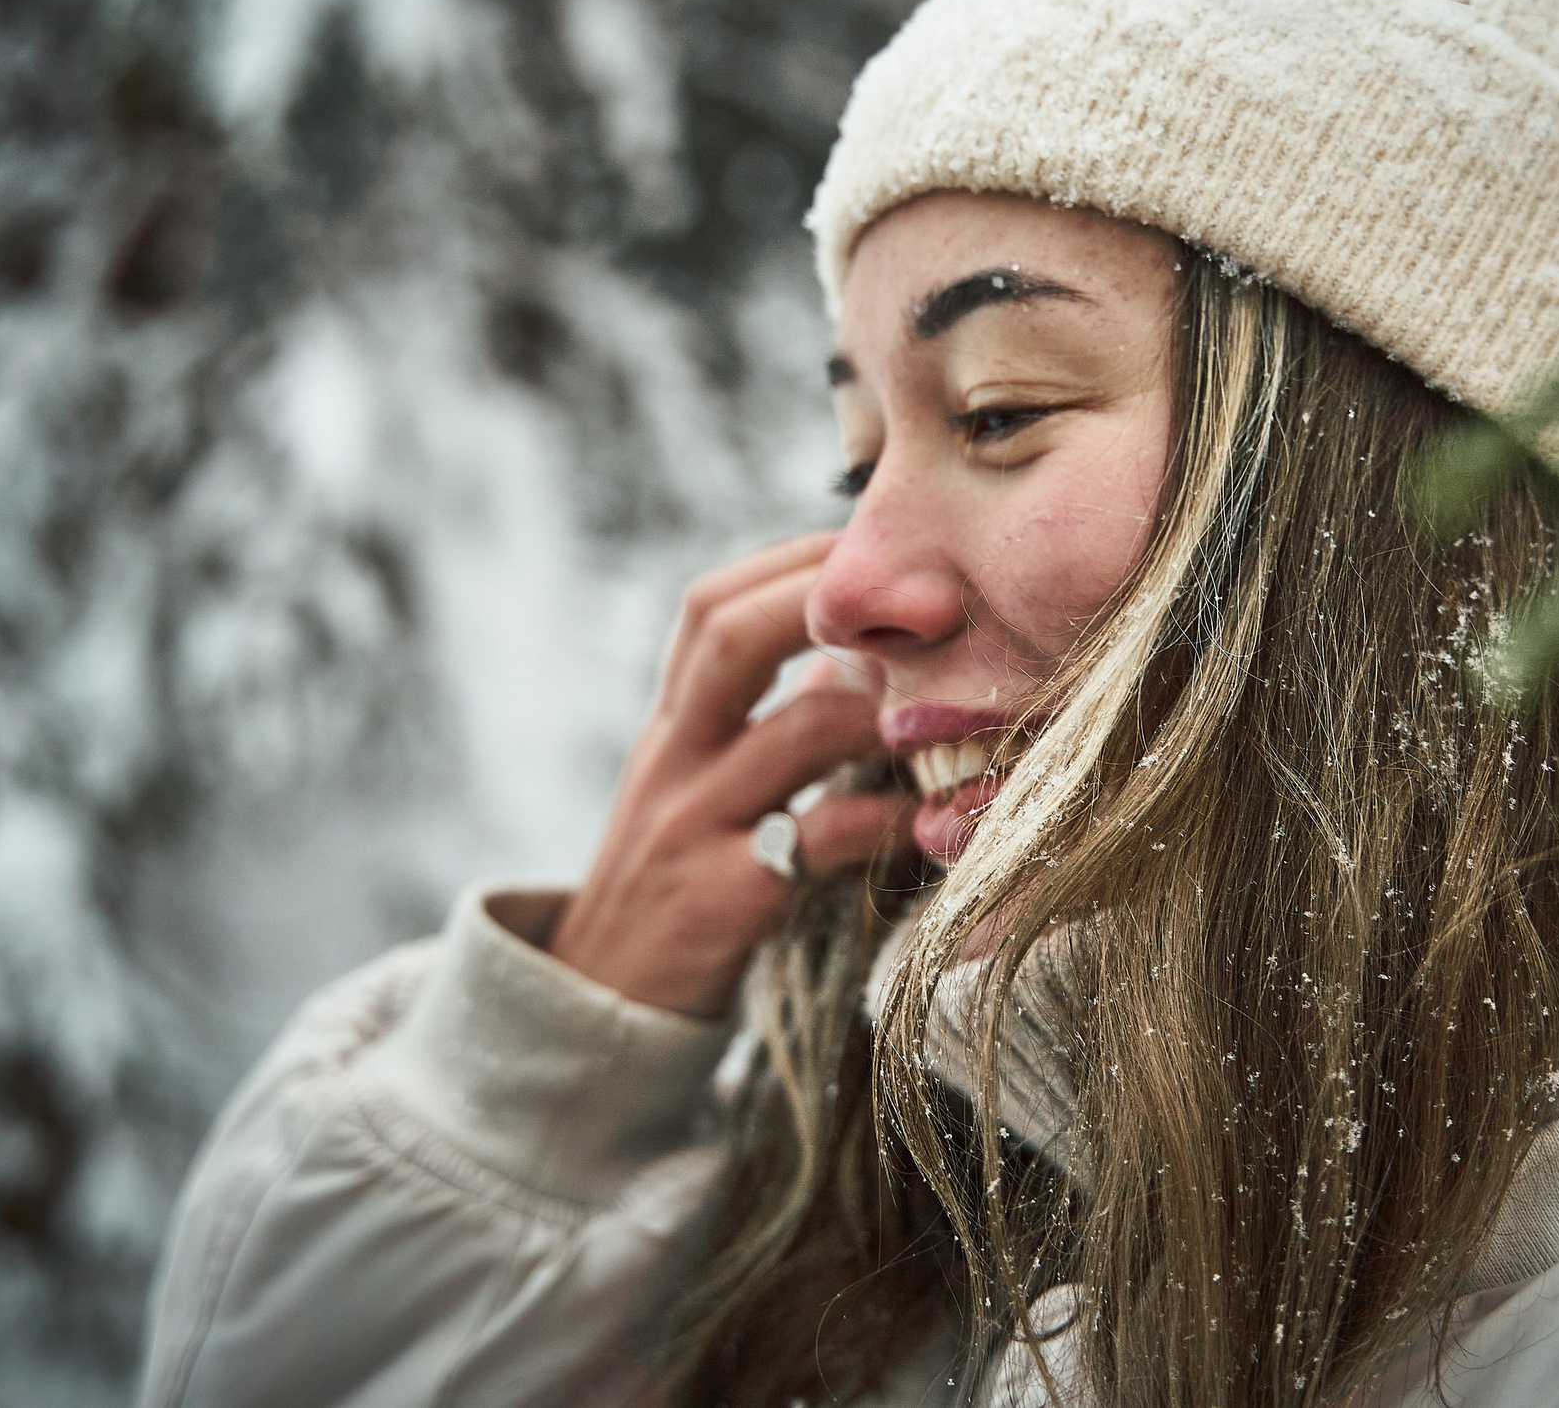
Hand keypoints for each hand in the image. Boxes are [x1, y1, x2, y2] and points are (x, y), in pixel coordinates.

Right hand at [549, 532, 913, 1017]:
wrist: (598, 1011)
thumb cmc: (676, 890)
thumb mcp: (701, 792)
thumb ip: (764, 725)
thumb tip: (862, 661)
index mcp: (671, 726)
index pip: (708, 606)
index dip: (792, 561)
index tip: (870, 547)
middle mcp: (673, 760)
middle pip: (729, 637)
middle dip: (826, 599)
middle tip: (922, 602)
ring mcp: (692, 827)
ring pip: (794, 732)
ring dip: (888, 710)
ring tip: (960, 706)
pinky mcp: (721, 901)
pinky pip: (819, 841)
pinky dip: (890, 822)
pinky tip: (941, 821)